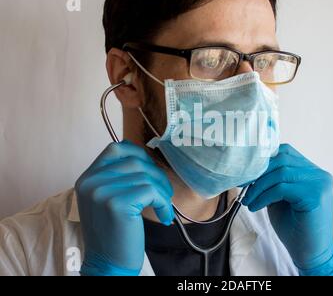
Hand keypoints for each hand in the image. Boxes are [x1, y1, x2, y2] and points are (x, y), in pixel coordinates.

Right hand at [75, 141, 173, 275]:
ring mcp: (102, 192)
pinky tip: (164, 216)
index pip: (115, 149)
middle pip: (136, 161)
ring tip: (164, 206)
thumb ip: (119, 178)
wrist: (107, 265)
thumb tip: (147, 160)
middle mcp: (91, 182)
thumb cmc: (113, 233)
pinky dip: (164, 203)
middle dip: (157, 176)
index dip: (138, 154)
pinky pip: (152, 191)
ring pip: (147, 176)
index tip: (150, 170)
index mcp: (87, 178)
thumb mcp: (108, 199)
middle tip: (164, 194)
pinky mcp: (117, 204)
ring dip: (163, 191)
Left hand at [242, 144, 332, 275]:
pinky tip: (255, 206)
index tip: (246, 173)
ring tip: (248, 200)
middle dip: (259, 172)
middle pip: (283, 159)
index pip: (286, 152)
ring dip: (259, 186)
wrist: (310, 254)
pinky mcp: (315, 196)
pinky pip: (282, 188)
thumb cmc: (295, 227)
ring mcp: (320, 184)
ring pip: (281, 173)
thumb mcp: (281, 197)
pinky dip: (264, 196)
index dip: (264, 159)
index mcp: (313, 172)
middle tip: (244, 186)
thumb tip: (249, 168)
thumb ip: (273, 181)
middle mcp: (320, 175)